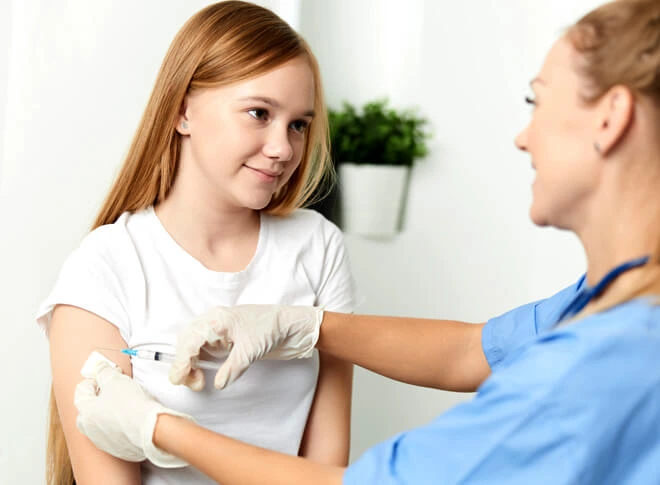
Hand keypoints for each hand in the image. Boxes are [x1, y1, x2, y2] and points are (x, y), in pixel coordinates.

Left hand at [75, 351, 191, 467]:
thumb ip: (103, 372)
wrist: (151, 429)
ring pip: (102, 422)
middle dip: (100, 397)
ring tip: (127, 404)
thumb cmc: (132, 405)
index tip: (106, 376)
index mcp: (85, 412)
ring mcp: (102, 441)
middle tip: (116, 390)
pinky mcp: (117, 449)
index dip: (95, 379)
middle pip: (89, 408)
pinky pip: (114, 433)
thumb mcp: (115, 380)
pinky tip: (132, 418)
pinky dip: (120, 425)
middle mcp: (89, 430)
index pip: (82, 390)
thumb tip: (99, 368)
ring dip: (110, 412)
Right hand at [169, 305, 322, 389]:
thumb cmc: (273, 328)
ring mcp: (220, 331)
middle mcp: (215, 322)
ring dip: (191, 364)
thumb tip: (218, 383)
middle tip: (193, 383)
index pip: (190, 340)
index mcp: (217, 319)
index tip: (179, 379)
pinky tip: (204, 373)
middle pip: (187, 341)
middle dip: (184, 363)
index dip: (181, 361)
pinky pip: (206, 350)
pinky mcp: (227, 340)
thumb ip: (232, 368)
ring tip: (198, 381)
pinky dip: (200, 362)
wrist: (293, 325)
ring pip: (194, 346)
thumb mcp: (251, 349)